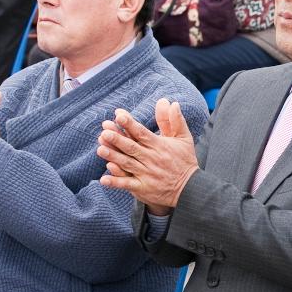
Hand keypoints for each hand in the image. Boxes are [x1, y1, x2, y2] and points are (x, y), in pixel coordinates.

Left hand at [98, 98, 198, 214]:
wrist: (191, 189)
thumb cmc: (185, 161)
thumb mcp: (184, 139)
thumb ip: (175, 120)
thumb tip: (171, 102)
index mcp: (160, 146)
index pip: (142, 133)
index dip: (130, 124)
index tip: (118, 115)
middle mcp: (152, 159)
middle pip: (132, 147)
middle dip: (118, 139)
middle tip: (104, 131)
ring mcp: (147, 174)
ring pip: (127, 164)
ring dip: (113, 157)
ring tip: (100, 149)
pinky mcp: (144, 188)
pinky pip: (128, 184)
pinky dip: (116, 182)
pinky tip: (104, 179)